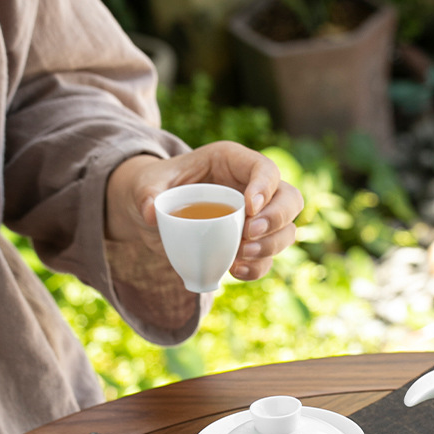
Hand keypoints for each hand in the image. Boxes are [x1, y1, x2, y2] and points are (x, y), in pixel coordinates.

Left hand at [106, 142, 303, 282]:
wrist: (152, 214)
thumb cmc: (154, 188)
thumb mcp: (144, 184)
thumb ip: (146, 193)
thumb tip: (150, 212)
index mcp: (233, 162)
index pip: (264, 169)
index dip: (265, 187)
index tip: (249, 207)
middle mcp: (252, 188)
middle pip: (289, 199)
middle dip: (277, 219)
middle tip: (250, 233)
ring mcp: (255, 218)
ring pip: (286, 230)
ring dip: (271, 246)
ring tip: (242, 255)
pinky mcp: (249, 244)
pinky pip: (267, 258)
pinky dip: (257, 267)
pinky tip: (235, 271)